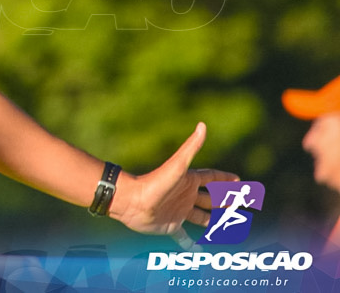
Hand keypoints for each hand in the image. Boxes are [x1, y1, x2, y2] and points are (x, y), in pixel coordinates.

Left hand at [112, 122, 238, 236]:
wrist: (132, 202)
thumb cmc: (155, 183)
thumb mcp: (178, 165)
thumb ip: (191, 147)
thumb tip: (202, 125)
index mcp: (188, 181)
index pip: (211, 178)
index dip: (225, 179)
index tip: (239, 180)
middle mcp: (185, 196)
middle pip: (210, 199)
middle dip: (225, 201)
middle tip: (241, 205)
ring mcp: (179, 211)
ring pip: (201, 217)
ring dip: (213, 221)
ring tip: (228, 226)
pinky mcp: (171, 226)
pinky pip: (183, 237)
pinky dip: (190, 243)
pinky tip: (198, 248)